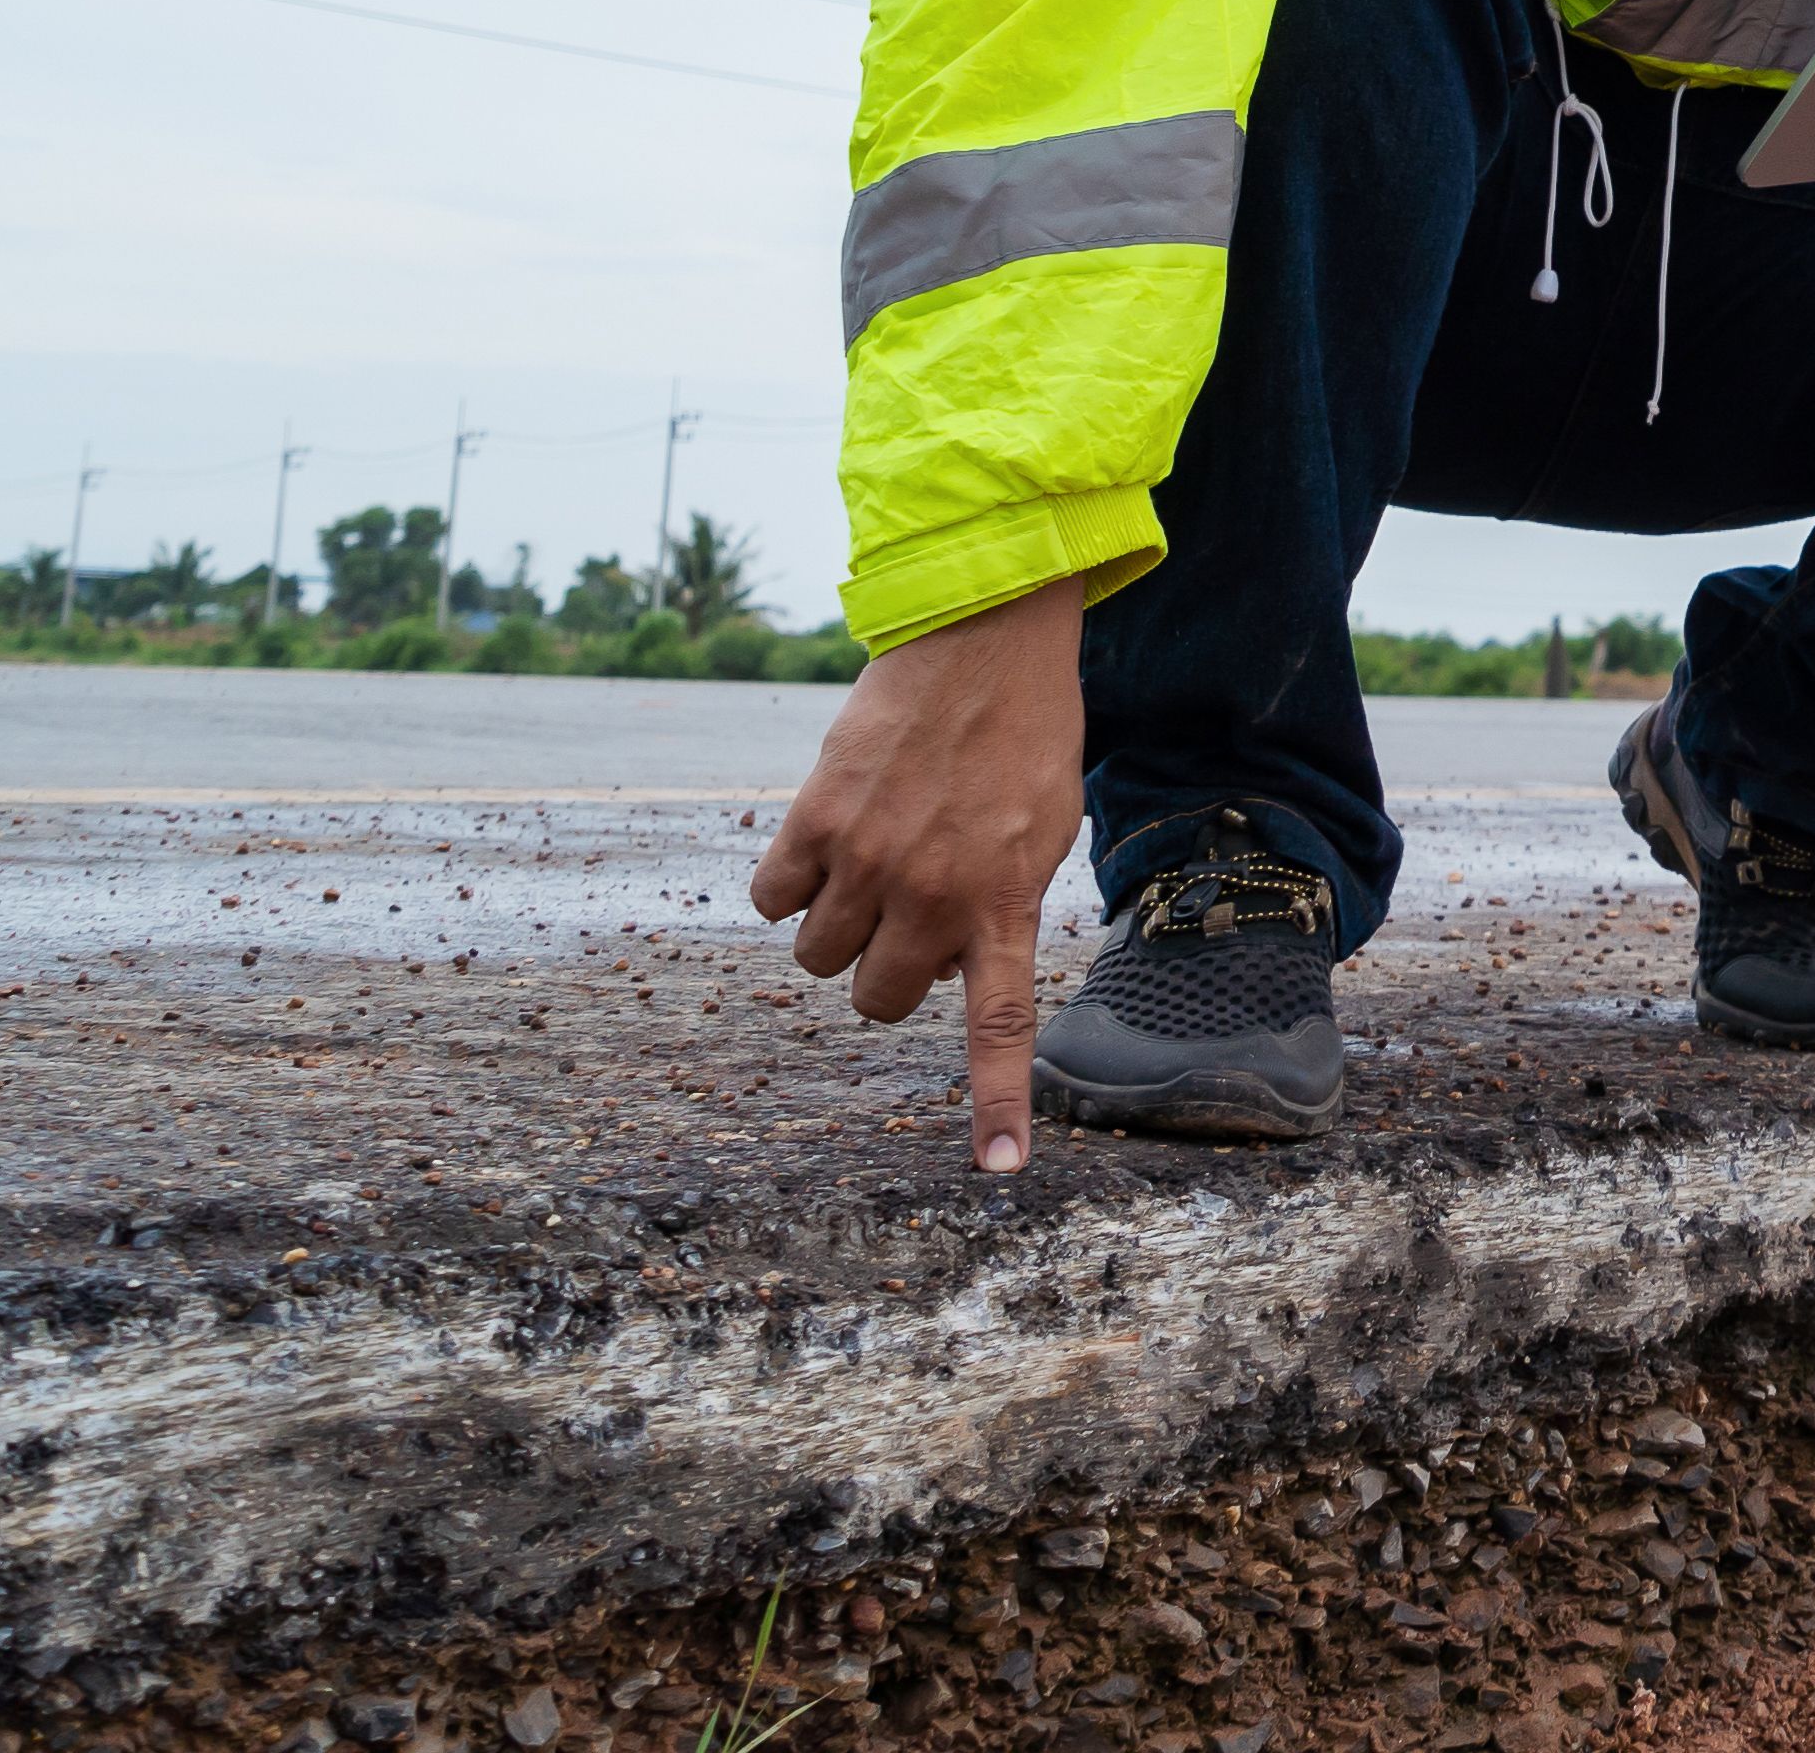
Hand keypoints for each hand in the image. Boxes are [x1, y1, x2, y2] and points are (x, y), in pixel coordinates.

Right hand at [747, 573, 1092, 1171]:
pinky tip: (825, 842)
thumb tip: (948, 964)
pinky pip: (772, 902)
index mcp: (1002, 903)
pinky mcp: (814, 821)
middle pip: (876, 1000)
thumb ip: (1000, 904)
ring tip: (870, 865)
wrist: (981, 641)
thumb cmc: (1023, 737)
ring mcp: (868, 861)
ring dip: (837, 929)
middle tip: (906, 917)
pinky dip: (790, 886)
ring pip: (818, 957)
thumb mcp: (1042, 830)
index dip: (994, 1106)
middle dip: (884, 975)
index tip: (997, 1174)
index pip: (998, 1028)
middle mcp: (932, 894)